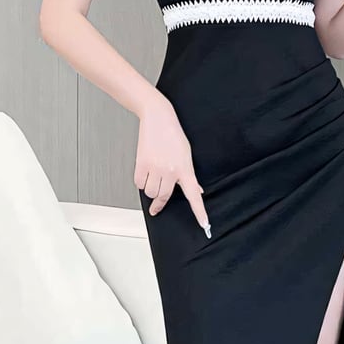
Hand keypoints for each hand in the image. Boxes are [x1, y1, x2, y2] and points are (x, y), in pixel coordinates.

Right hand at [133, 94, 209, 235]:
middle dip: (160, 201)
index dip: (199, 212)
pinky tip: (145, 171)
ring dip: (150, 189)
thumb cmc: (173, 135)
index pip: (194, 195)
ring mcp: (155, 168)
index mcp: (185, 169)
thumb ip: (190, 176)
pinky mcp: (142, 164)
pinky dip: (141, 181)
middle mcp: (171, 171)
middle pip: (163, 197)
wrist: (158, 118)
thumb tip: (197, 190)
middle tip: (157, 203)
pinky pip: (139, 184)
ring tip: (153, 175)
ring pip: (150, 192)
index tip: (204, 225)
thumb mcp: (187, 155)